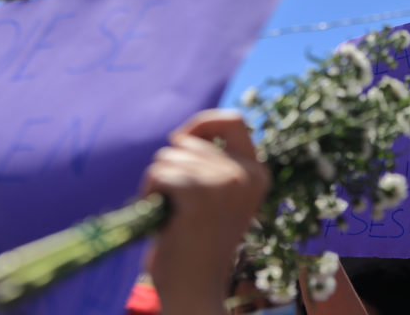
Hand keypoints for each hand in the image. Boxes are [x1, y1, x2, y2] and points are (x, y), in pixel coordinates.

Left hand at [142, 110, 269, 313]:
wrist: (196, 290)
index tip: (180, 140)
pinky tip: (162, 216)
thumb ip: (214, 164)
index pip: (233, 120)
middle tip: (177, 204)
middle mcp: (247, 173)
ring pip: (169, 156)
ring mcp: (225, 182)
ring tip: (171, 213)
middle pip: (189, 141)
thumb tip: (183, 134)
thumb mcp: (220, 196)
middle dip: (171, 166)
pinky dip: (151, 191)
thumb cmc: (198, 243)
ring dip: (159, 181)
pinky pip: (161, 173)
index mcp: (258, 173)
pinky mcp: (200, 194)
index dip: (202, 123)